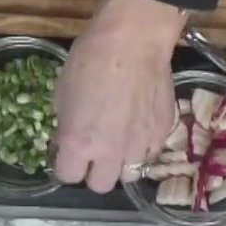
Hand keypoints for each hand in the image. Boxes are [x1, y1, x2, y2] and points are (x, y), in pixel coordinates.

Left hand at [52, 0, 187, 192]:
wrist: (134, 40)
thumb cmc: (90, 59)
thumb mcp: (62, 94)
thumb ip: (66, 126)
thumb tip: (68, 140)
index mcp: (78, 143)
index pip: (67, 176)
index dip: (66, 164)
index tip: (69, 152)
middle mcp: (110, 152)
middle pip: (100, 185)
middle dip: (95, 170)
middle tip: (96, 150)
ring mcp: (141, 144)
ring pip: (130, 174)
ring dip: (122, 162)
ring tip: (121, 142)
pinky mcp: (163, 131)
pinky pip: (151, 153)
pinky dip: (144, 147)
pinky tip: (139, 128)